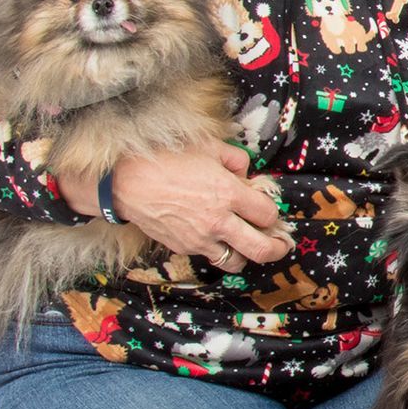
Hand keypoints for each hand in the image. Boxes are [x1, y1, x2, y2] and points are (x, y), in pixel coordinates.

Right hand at [58, 139, 290, 268]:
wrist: (125, 181)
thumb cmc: (166, 158)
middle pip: (261, 249)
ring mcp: (200, 239)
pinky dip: (217, 251)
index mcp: (229, 194)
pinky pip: (209, 256)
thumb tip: (247, 174)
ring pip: (235, 262)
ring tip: (246, 245)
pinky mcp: (183, 248)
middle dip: (277, 250)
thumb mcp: (208, 147)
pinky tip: (216, 238)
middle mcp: (219, 221)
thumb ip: (236, 160)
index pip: (268, 215)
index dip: (273, 213)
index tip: (268, 209)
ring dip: (245, 255)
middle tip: (281, 245)